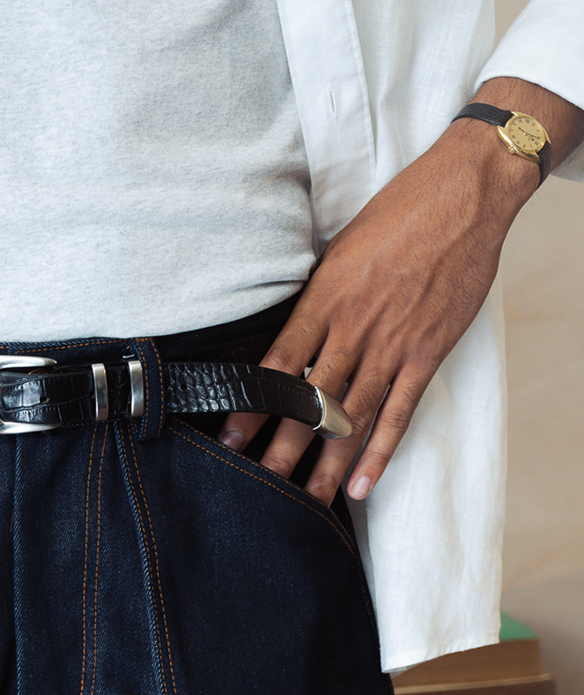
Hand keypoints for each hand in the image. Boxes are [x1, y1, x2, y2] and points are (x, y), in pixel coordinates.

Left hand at [218, 79, 582, 505]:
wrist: (464, 194)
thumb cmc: (399, 213)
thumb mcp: (339, 250)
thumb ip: (316, 299)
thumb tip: (290, 339)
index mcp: (324, 299)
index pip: (278, 365)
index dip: (252, 407)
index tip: (230, 438)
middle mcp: (354, 328)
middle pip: (310, 402)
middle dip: (282, 449)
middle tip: (259, 486)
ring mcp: (392, 345)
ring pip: (351, 417)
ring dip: (326, 463)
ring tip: (304, 500)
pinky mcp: (427, 353)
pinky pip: (399, 412)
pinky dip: (380, 451)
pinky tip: (360, 483)